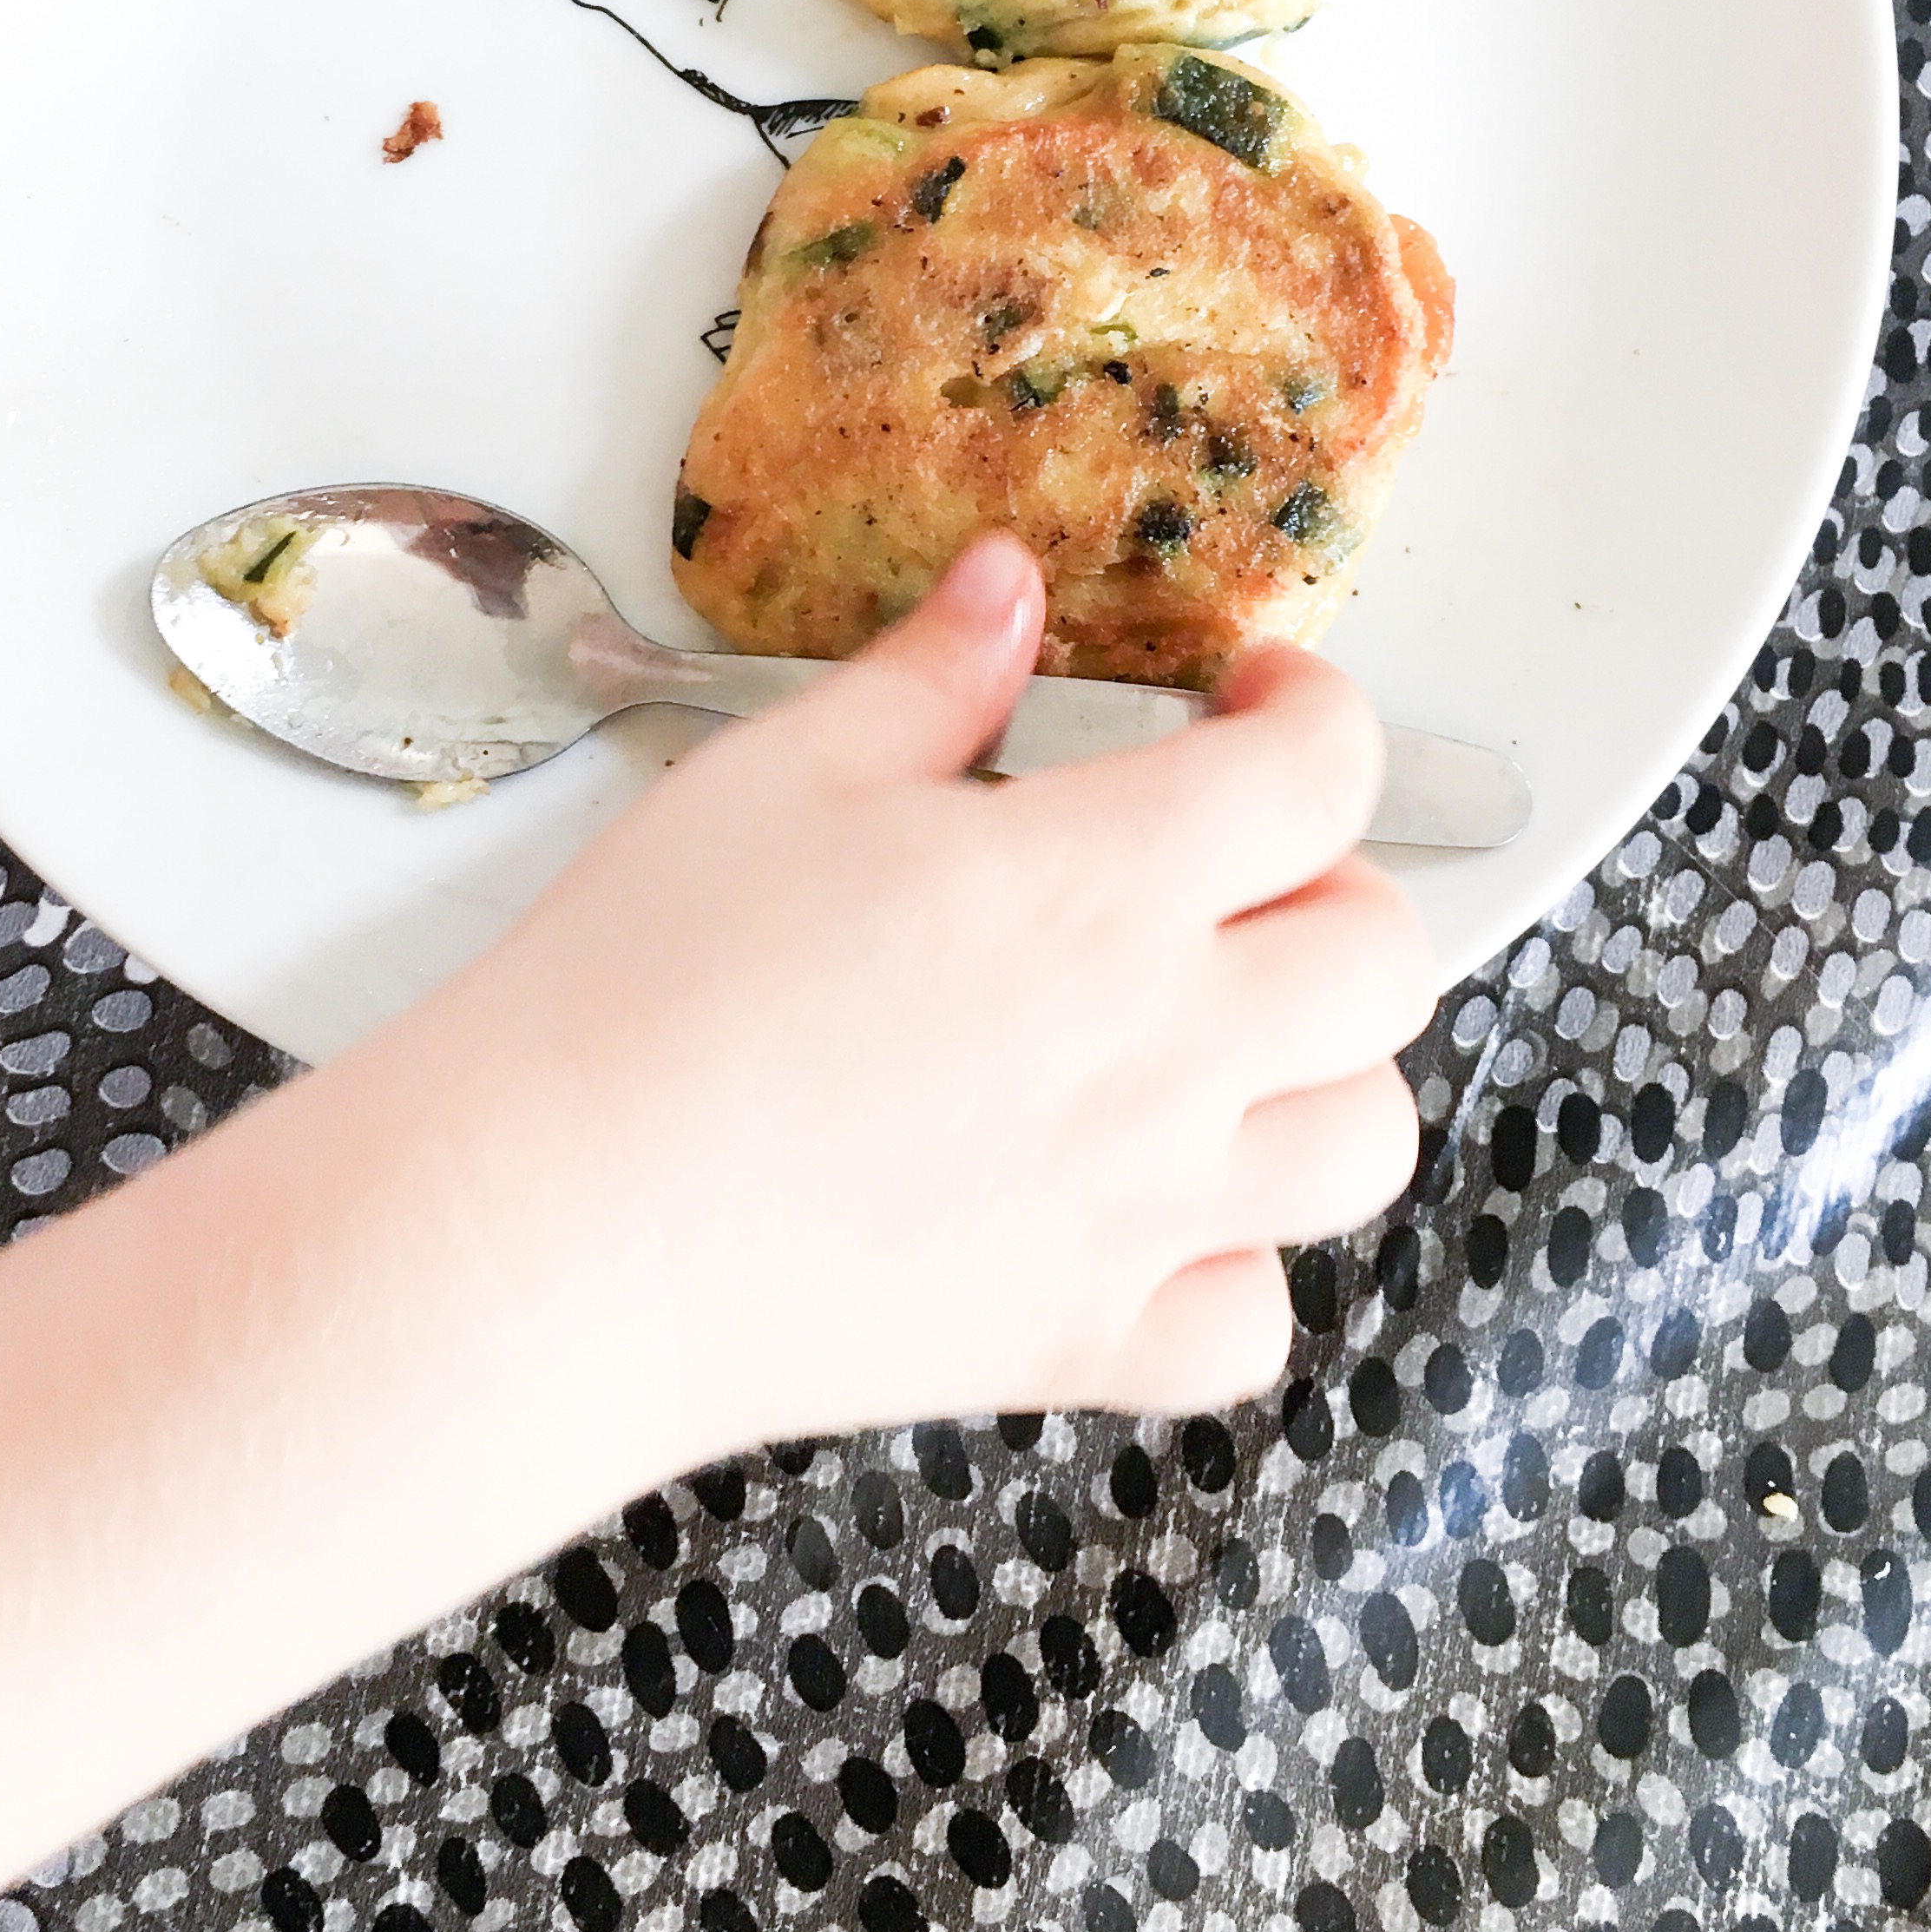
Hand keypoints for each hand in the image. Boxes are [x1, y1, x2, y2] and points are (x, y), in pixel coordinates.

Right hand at [432, 531, 1435, 1447]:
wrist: (545, 1223)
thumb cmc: (643, 987)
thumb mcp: (779, 773)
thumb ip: (930, 674)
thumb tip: (1011, 588)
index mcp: (1097, 883)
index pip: (1320, 773)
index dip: (1315, 710)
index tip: (1250, 701)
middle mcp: (1162, 1049)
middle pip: (1385, 958)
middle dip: (1334, 880)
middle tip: (1226, 865)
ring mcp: (1142, 1214)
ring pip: (1365, 1142)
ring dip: (1324, 1069)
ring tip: (1214, 1030)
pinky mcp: (1083, 1343)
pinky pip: (1255, 1321)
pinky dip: (1235, 1264)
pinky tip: (1146, 1208)